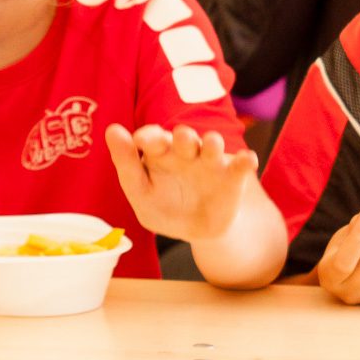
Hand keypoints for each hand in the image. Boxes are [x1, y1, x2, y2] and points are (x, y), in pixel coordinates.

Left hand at [106, 123, 258, 241]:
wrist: (198, 230)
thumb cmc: (164, 206)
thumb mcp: (140, 192)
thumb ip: (126, 164)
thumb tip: (112, 129)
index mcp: (160, 153)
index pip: (153, 139)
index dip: (149, 137)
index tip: (141, 139)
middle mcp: (185, 152)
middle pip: (185, 138)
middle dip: (184, 136)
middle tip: (181, 137)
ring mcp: (210, 162)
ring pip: (212, 146)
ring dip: (212, 143)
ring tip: (212, 143)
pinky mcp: (232, 176)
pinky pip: (240, 165)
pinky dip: (245, 161)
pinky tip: (248, 160)